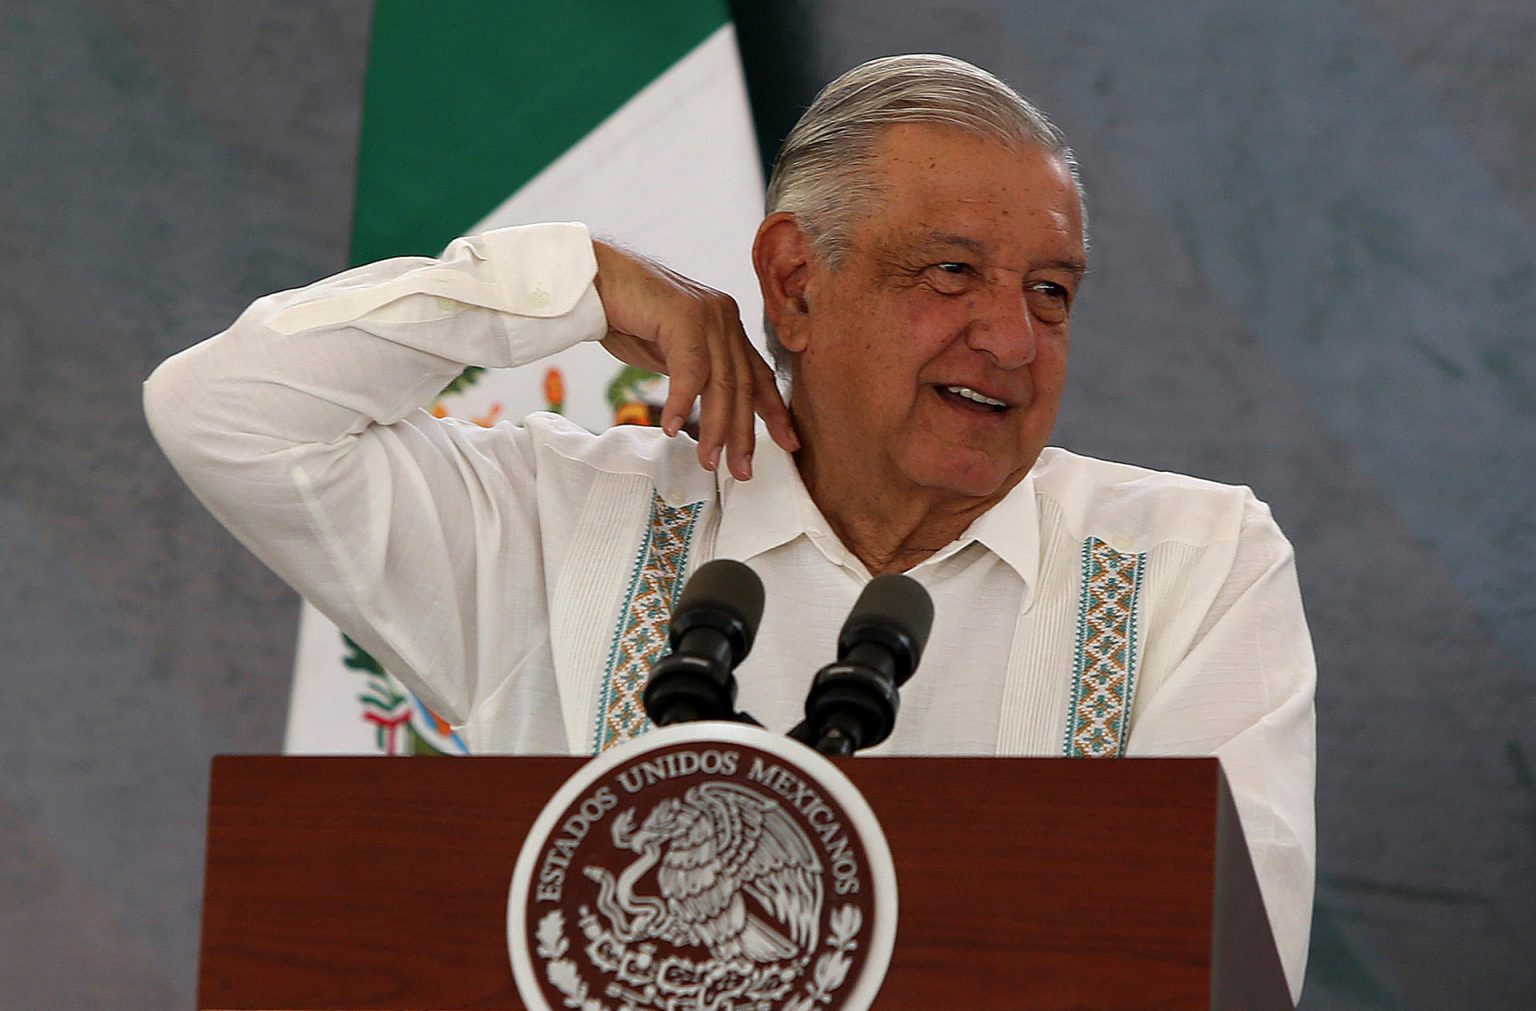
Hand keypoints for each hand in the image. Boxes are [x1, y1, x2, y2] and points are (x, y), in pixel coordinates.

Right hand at [592, 239, 797, 479]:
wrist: (593, 280)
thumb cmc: (625, 316)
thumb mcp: (671, 353)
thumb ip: (695, 374)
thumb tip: (708, 410)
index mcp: (726, 326)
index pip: (758, 374)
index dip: (773, 411)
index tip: (787, 443)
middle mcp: (724, 317)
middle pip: (743, 384)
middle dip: (744, 433)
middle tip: (741, 470)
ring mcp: (706, 314)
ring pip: (722, 382)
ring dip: (716, 427)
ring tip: (708, 460)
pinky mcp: (683, 316)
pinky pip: (691, 370)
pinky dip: (682, 402)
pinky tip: (671, 427)